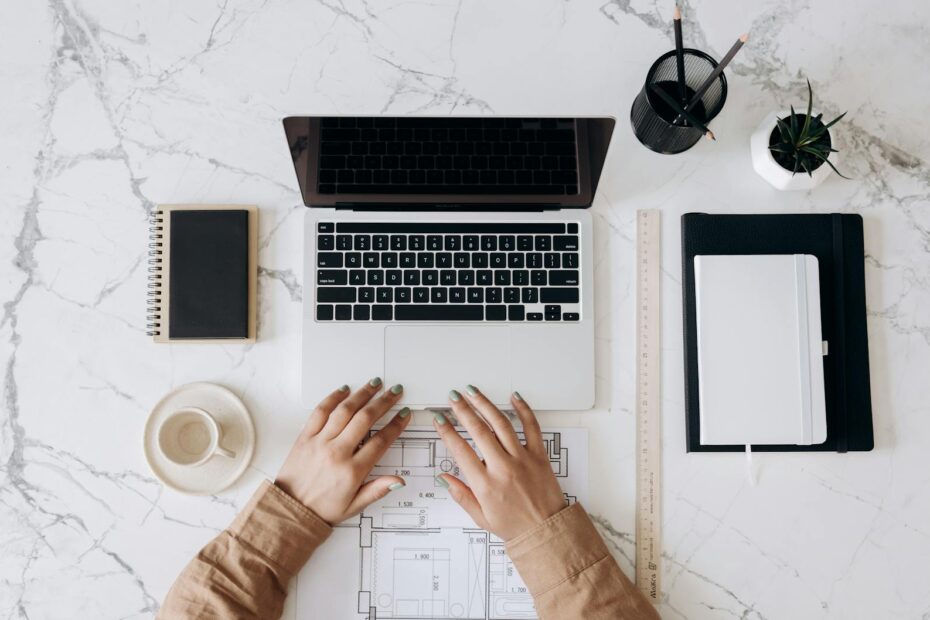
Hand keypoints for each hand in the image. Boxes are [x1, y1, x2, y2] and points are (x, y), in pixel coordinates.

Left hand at [275, 378, 411, 523]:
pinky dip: (333, 398)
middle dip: (383, 402)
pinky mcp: (305, 437)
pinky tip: (344, 390)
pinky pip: (320, 412)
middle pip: (365, 419)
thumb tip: (398, 480)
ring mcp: (319, 442)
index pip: (380, 442)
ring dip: (362, 394)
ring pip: (344, 411)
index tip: (404, 414)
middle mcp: (336, 453)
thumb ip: (377, 490)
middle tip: (394, 392)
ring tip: (374, 384)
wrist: (290, 510)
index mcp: (352, 471)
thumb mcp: (354, 506)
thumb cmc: (322, 509)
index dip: (395, 425)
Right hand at [432, 386, 566, 539]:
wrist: (547, 531)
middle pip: (478, 431)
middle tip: (453, 397)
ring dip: (485, 404)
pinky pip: (532, 427)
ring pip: (501, 424)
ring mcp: (522, 459)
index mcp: (485, 484)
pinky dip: (523, 410)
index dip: (447, 431)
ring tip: (473, 392)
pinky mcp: (539, 455)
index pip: (460, 450)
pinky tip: (514, 397)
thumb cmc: (515, 526)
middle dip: (462, 410)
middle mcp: (503, 467)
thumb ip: (461, 495)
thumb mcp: (480, 517)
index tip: (439, 419)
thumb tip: (444, 477)